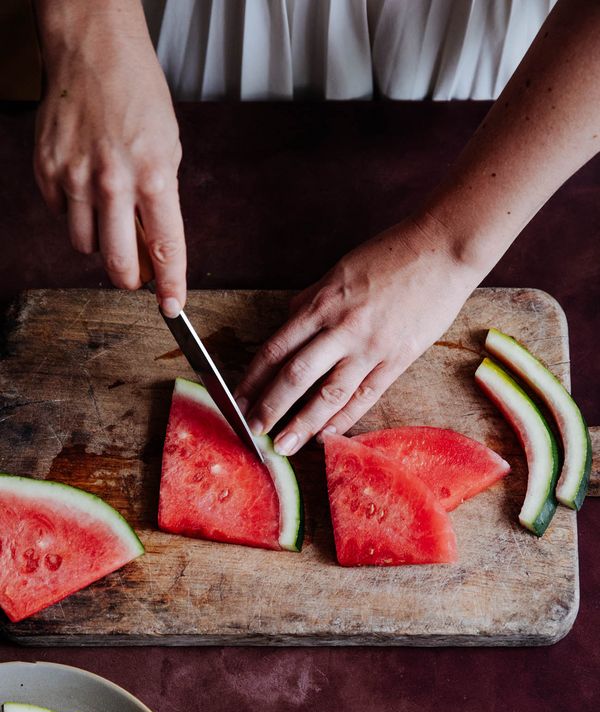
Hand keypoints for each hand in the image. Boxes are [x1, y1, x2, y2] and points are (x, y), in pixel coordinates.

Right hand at [34, 1, 184, 314]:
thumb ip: (161, 203)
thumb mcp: (168, 150)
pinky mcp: (46, 171)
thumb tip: (154, 249)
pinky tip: (86, 189)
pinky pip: (63, 217)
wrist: (92, 52)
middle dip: (130, 278)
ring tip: (110, 214)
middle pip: (118, 262)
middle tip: (136, 275)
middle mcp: (113, 181)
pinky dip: (76, 214)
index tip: (173, 307)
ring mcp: (75, 177)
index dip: (171, 285)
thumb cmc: (138, 97)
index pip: (166, 247)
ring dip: (100, 243)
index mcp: (153, 175)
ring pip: (85, 246)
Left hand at [235, 217, 481, 454]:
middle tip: (251, 431)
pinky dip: (344, 419)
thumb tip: (289, 322)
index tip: (237, 400)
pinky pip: (365, 396)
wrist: (443, 249)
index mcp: (322, 303)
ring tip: (284, 446)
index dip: (252, 378)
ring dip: (302, 424)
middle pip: (295, 375)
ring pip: (329, 394)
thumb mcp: (339, 271)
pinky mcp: (398, 359)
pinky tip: (327, 436)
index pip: (276, 349)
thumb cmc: (391, 254)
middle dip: (270, 407)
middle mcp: (341, 328)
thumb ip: (312, 300)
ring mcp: (371, 347)